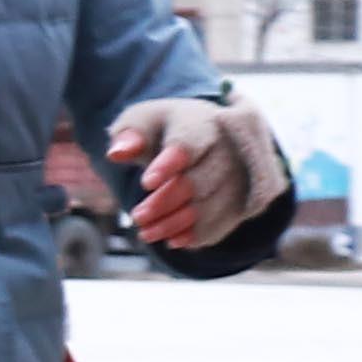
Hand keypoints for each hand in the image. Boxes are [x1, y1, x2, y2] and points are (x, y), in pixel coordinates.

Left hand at [108, 98, 290, 251]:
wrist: (204, 137)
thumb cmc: (166, 129)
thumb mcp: (144, 121)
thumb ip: (130, 133)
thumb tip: (117, 152)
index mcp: (203, 122)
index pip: (188, 143)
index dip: (169, 164)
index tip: (146, 183)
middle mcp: (230, 148)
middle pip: (200, 181)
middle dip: (165, 202)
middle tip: (136, 217)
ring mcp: (242, 175)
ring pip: (211, 207)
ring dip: (176, 224)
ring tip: (145, 232)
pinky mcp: (244, 200)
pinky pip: (224, 223)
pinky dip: (196, 235)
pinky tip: (172, 239)